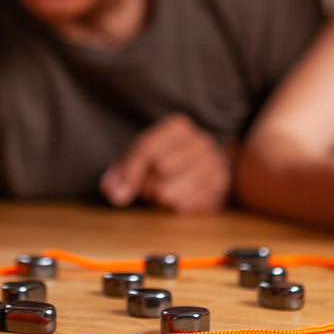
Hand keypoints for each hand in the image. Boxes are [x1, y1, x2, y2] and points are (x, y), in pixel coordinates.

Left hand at [99, 114, 231, 213]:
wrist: (205, 167)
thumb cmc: (165, 160)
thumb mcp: (139, 158)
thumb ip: (121, 173)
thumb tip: (113, 192)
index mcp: (178, 126)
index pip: (148, 147)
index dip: (130, 172)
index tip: (120, 190)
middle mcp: (200, 140)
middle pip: (160, 168)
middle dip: (146, 185)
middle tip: (147, 187)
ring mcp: (214, 163)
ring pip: (170, 191)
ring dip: (158, 199)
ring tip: (162, 192)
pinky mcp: (219, 188)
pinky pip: (183, 206)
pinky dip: (174, 207)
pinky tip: (179, 198)